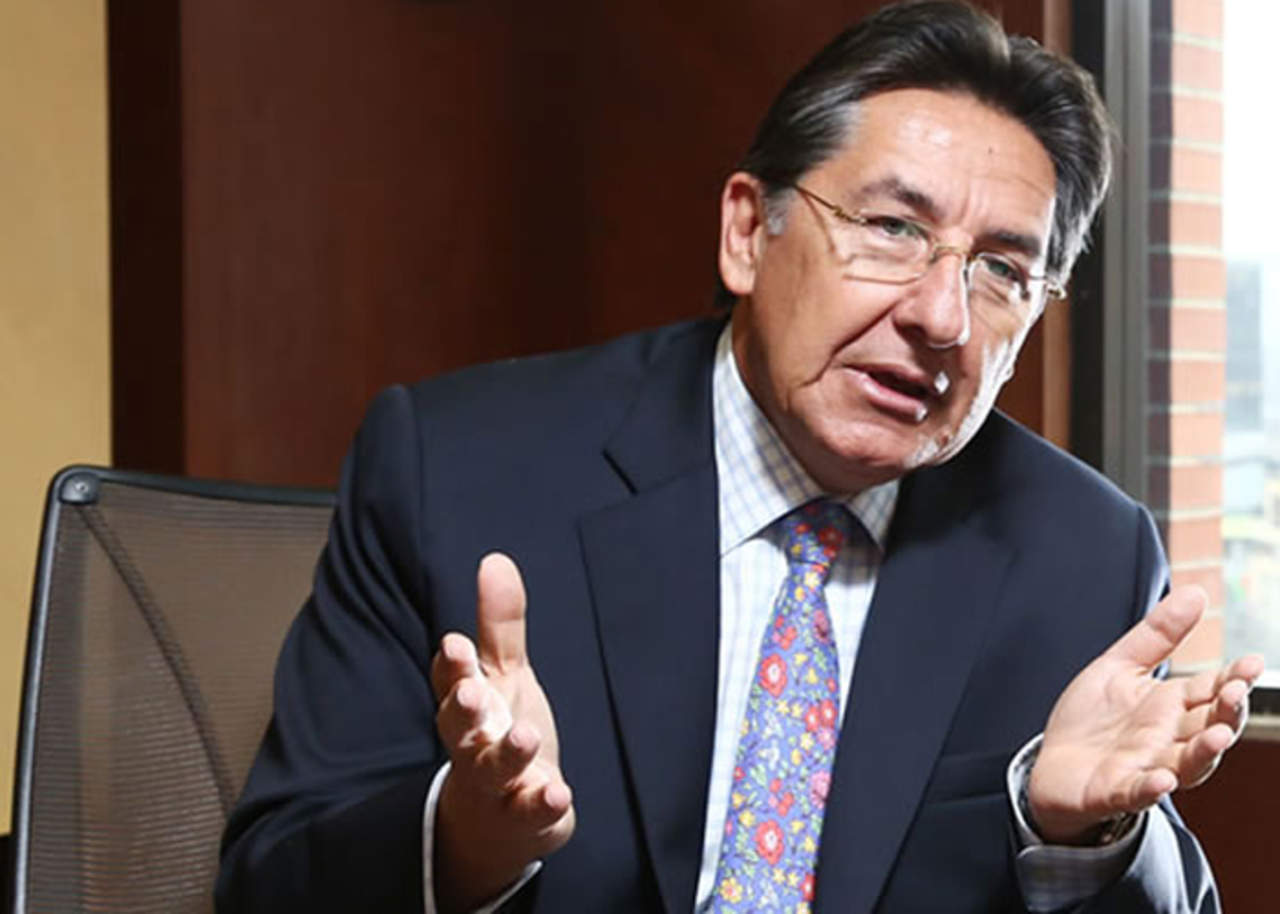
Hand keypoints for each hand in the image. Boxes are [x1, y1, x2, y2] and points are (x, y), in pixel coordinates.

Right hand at [430, 553, 574, 912]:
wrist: (501, 823)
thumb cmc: (498, 734)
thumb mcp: (503, 676)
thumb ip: (499, 624)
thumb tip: (495, 560)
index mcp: (467, 705)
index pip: (451, 682)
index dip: (453, 666)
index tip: (457, 645)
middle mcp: (473, 744)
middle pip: (459, 727)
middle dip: (462, 710)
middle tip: (470, 694)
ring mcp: (497, 785)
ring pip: (493, 770)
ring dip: (507, 753)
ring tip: (525, 736)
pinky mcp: (524, 816)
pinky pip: (530, 812)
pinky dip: (542, 804)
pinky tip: (558, 793)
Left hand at [1028, 585, 1263, 844]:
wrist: (1051, 765)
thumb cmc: (1092, 718)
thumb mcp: (1120, 667)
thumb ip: (1157, 635)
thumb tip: (1196, 592)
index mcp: (1170, 707)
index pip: (1210, 692)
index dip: (1232, 679)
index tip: (1252, 662)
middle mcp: (1166, 739)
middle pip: (1208, 728)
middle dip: (1226, 713)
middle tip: (1236, 692)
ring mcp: (1144, 767)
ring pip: (1186, 764)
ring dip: (1203, 752)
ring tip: (1219, 736)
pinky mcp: (1114, 791)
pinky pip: (1138, 792)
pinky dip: (1151, 788)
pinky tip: (1163, 781)